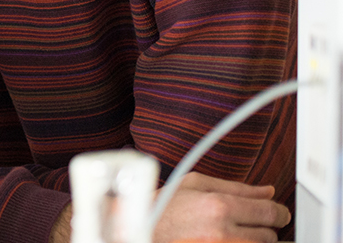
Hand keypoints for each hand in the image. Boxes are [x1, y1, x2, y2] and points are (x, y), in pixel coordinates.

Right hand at [153, 172, 289, 242]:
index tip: (278, 213)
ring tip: (236, 232)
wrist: (143, 228)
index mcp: (219, 206)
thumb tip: (267, 191)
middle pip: (269, 234)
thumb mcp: (195, 184)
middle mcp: (223, 232)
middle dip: (264, 227)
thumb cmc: (164, 205)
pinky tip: (230, 238)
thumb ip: (235, 187)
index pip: (269, 212)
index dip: (279, 212)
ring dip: (255, 240)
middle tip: (249, 222)